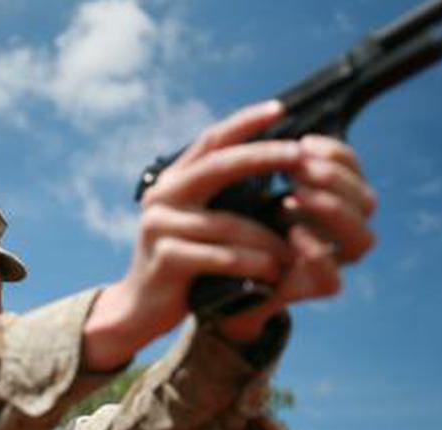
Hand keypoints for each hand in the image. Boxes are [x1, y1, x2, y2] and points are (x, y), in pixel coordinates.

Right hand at [83, 100, 371, 368]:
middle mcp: (162, 196)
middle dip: (263, 157)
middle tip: (300, 155)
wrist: (140, 308)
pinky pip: (222, 256)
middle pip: (219, 166)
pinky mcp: (166, 258)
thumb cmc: (181, 265)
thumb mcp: (197, 224)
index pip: (210, 142)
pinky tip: (272, 274)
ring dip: (269, 240)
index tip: (278, 109)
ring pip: (229, 224)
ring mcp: (160, 226)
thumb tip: (269, 167)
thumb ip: (218, 198)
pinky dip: (253, 265)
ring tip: (294, 253)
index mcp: (172, 182)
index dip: (243, 123)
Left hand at [216, 130, 376, 341]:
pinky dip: (317, 254)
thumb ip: (264, 157)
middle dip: (335, 179)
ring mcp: (328, 262)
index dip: (338, 154)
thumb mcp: (245, 184)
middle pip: (367, 202)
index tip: (304, 143)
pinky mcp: (308, 291)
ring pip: (363, 240)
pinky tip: (294, 235)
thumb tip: (273, 112)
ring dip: (334, 212)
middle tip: (299, 169)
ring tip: (296, 197)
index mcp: (329, 199)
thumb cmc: (233, 224)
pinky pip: (333, 281)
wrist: (211, 278)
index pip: (354, 171)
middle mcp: (338, 232)